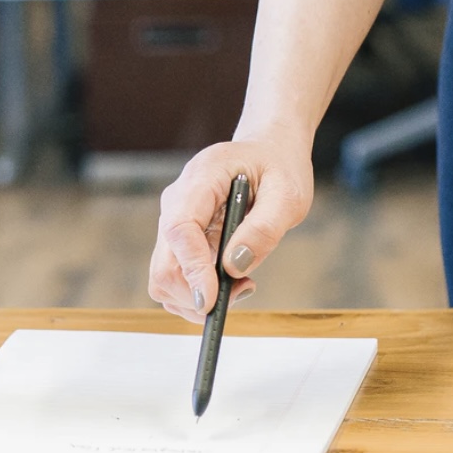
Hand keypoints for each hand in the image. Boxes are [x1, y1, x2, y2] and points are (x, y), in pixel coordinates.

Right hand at [148, 136, 314, 323]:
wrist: (266, 152)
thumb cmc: (278, 168)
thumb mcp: (288, 194)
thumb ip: (264, 228)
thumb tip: (235, 267)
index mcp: (200, 179)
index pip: (180, 229)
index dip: (192, 269)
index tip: (212, 300)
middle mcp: (176, 202)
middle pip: (164, 265)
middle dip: (197, 293)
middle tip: (244, 289)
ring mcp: (173, 223)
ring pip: (165, 279)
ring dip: (200, 297)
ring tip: (243, 283)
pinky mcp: (178, 242)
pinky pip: (176, 280)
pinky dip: (200, 293)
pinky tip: (232, 279)